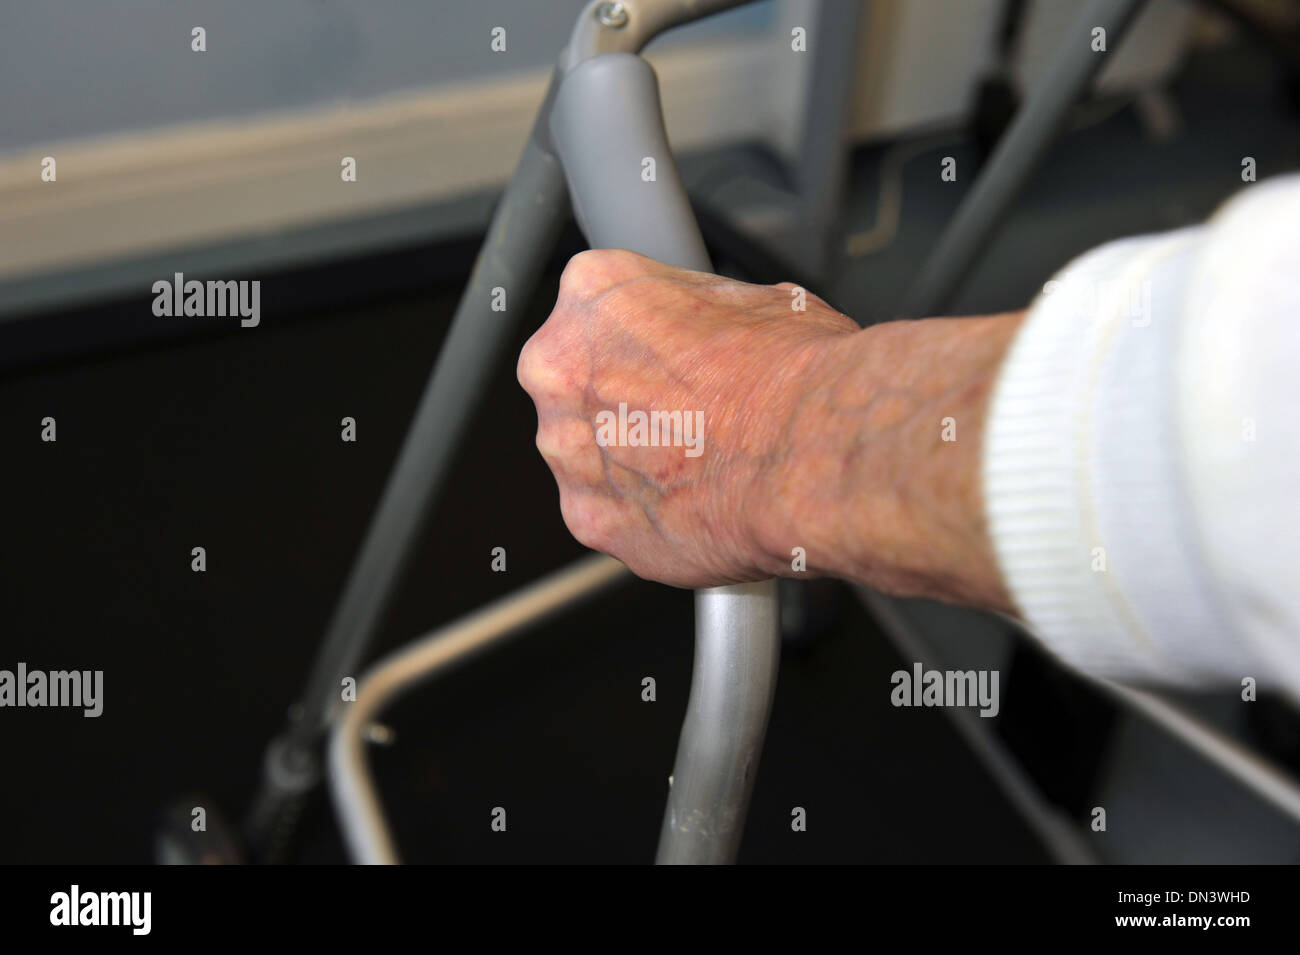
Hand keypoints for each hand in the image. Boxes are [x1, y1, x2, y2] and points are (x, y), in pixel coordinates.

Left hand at [517, 249, 856, 587]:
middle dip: (628, 402)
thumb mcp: (757, 299)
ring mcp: (565, 448)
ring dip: (633, 461)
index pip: (601, 312)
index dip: (649, 341)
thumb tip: (718, 330)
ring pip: (589, 454)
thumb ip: (702, 315)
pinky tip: (697, 504)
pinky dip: (646, 518)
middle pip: (581, 385)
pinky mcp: (587, 517)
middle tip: (692, 414)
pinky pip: (609, 515)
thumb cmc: (791, 373)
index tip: (676, 358)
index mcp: (593, 292)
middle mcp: (557, 366)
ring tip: (703, 463)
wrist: (808, 453)